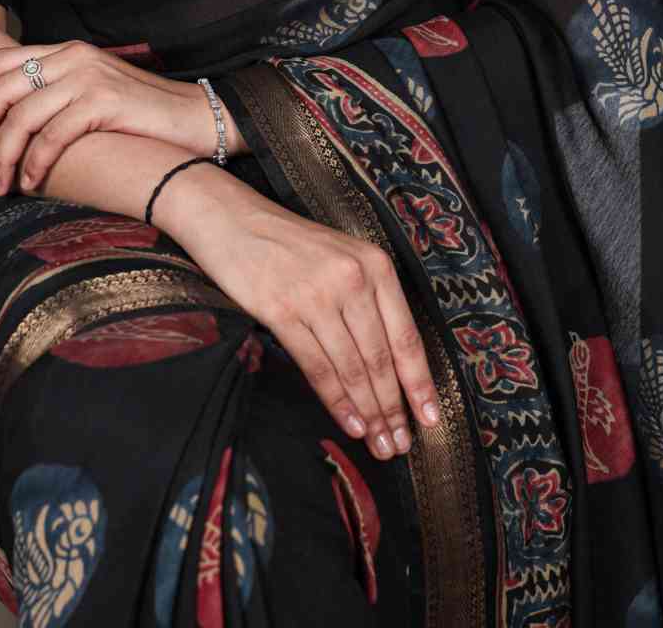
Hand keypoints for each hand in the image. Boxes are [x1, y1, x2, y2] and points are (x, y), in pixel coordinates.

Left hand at [0, 41, 244, 194]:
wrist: (198, 120)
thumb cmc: (145, 117)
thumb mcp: (95, 95)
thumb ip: (59, 96)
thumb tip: (16, 123)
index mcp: (67, 51)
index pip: (3, 59)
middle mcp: (73, 57)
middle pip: (3, 86)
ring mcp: (88, 77)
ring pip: (22, 114)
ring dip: (4, 154)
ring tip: (1, 184)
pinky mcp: (103, 102)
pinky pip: (52, 135)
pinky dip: (36, 161)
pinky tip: (33, 181)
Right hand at [154, 163, 441, 462]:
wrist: (232, 219)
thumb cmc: (289, 243)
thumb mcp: (342, 257)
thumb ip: (368, 299)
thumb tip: (390, 363)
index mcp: (375, 264)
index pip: (406, 335)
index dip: (419, 382)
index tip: (430, 417)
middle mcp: (352, 278)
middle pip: (381, 358)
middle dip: (394, 408)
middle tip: (401, 443)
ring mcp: (317, 295)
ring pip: (353, 367)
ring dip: (369, 412)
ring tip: (379, 443)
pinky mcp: (281, 311)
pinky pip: (317, 367)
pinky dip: (336, 401)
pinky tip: (349, 423)